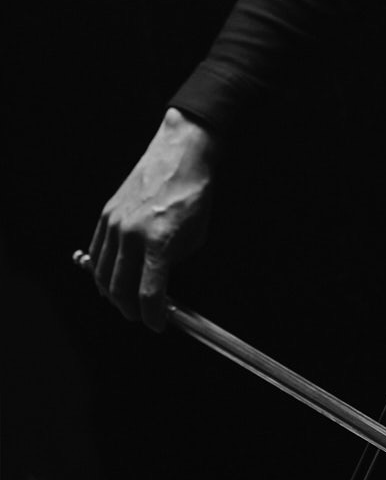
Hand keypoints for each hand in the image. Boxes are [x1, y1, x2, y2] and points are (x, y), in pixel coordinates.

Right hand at [88, 108, 217, 329]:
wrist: (179, 155)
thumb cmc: (193, 193)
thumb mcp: (196, 235)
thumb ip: (175, 263)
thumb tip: (161, 285)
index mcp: (158, 242)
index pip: (149, 295)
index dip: (153, 316)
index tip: (157, 324)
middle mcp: (131, 235)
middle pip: (120, 290)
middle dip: (130, 310)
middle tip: (141, 315)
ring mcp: (114, 224)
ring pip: (103, 275)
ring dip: (112, 294)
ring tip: (125, 301)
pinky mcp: (106, 215)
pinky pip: (96, 253)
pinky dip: (101, 271)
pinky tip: (110, 279)